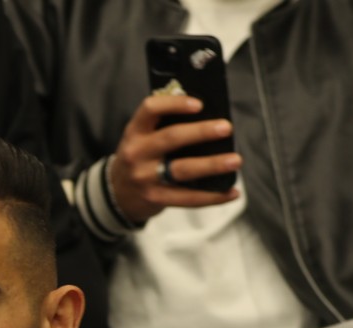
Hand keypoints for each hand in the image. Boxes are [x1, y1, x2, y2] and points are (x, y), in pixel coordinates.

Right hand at [109, 94, 240, 223]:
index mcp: (135, 131)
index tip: (199, 104)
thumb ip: (164, 126)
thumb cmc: (140, 158)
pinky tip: (231, 192)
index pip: (150, 109)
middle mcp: (137, 153)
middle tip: (226, 128)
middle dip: (201, 132)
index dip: (175, 104)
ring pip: (183, 170)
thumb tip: (208, 117)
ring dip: (212, 165)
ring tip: (235, 160)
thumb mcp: (141, 138)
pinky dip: (212, 196)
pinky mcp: (157, 199)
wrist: (117, 194)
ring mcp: (146, 178)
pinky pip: (188, 198)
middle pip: (171, 138)